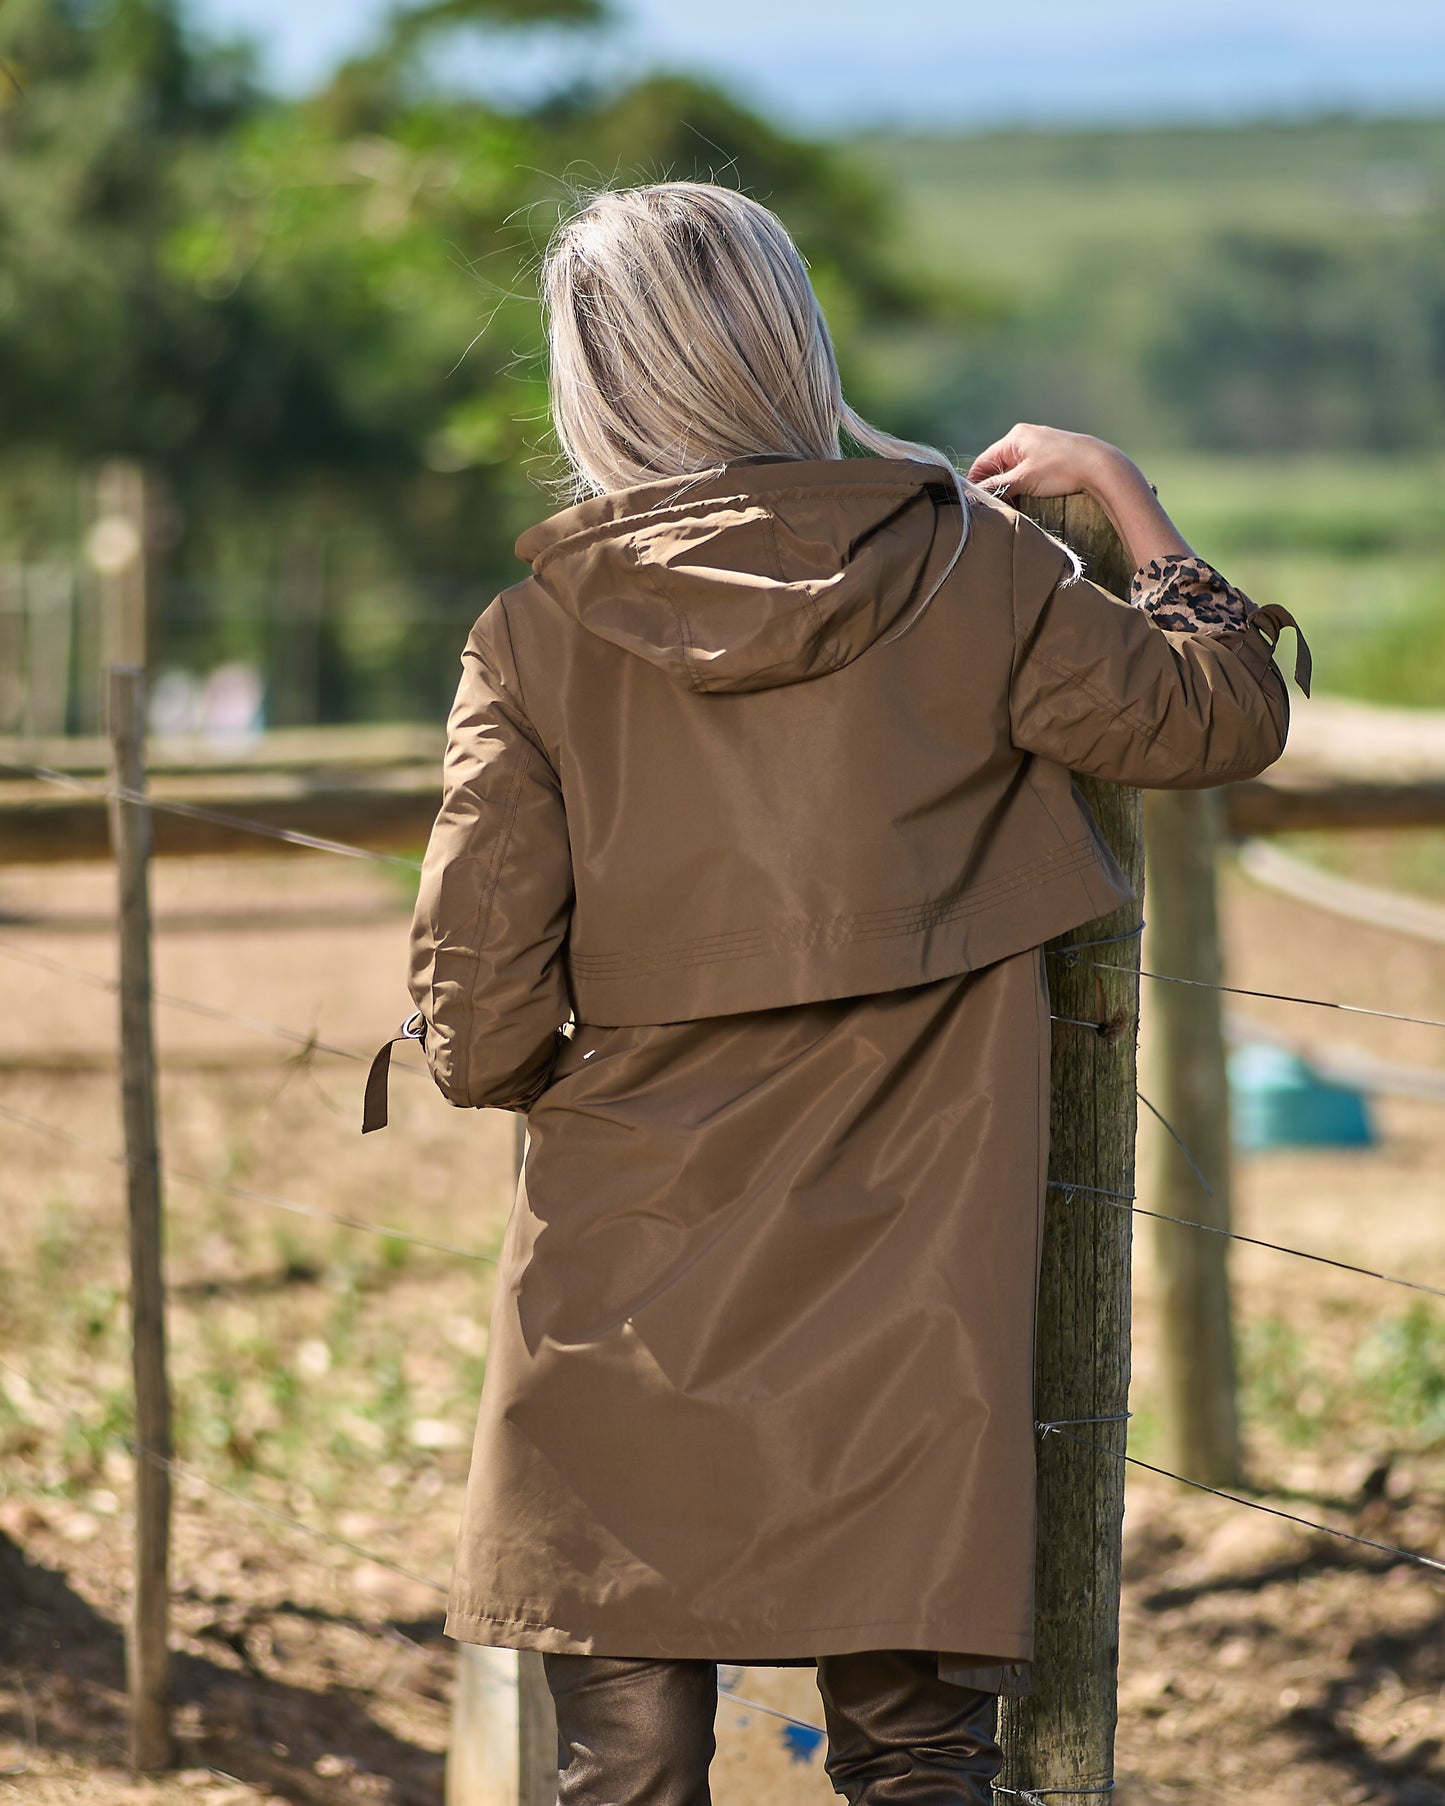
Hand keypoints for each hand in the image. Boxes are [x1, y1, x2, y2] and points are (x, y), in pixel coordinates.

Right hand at [968, 422, 1191, 569]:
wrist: (1100, 466)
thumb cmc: (1061, 469)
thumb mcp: (1023, 479)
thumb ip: (996, 486)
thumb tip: (971, 496)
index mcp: (1013, 437)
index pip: (983, 463)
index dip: (976, 485)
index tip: (975, 506)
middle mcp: (1024, 438)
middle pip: (998, 468)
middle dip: (996, 489)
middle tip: (996, 510)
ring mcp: (1038, 446)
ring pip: (1013, 472)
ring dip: (1011, 490)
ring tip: (1015, 507)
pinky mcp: (1050, 456)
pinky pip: (1028, 473)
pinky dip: (1025, 487)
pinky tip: (1030, 499)